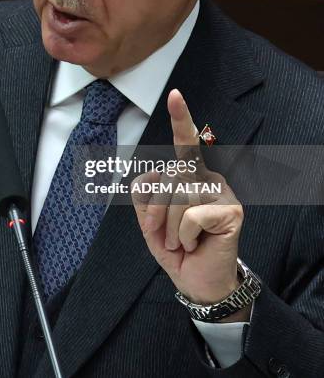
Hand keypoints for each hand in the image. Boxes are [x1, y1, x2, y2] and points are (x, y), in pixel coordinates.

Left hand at [132, 89, 247, 318]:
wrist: (197, 282)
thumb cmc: (176, 247)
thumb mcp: (151, 221)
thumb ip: (145, 195)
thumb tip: (152, 174)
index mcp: (190, 176)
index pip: (184, 145)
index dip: (180, 119)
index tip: (175, 95)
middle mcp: (208, 178)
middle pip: (168, 177)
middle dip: (156, 211)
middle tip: (162, 236)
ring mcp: (222, 192)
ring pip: (179, 197)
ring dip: (171, 229)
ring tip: (183, 242)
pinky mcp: (231, 210)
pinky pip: (192, 214)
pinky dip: (185, 235)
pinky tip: (197, 243)